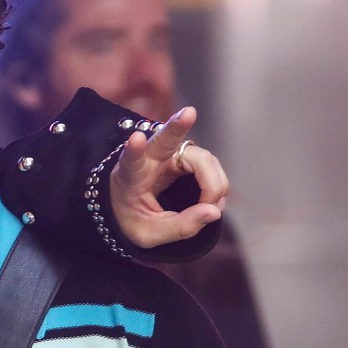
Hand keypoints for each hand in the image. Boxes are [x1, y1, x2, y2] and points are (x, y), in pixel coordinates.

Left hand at [105, 106, 229, 248]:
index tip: (135, 138)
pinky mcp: (187, 157)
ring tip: (211, 208)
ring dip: (214, 184)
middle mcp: (151, 159)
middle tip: (189, 113)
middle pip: (166, 140)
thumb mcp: (149, 234)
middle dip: (178, 126)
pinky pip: (210, 165)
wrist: (133, 209)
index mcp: (130, 177)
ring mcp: (171, 154)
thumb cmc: (134, 218)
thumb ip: (180, 227)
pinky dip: (217, 184)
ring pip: (201, 158)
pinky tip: (213, 201)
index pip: (131, 161)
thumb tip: (214, 212)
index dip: (134, 150)